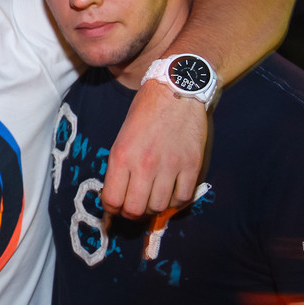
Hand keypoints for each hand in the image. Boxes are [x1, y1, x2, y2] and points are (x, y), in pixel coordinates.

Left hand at [101, 81, 208, 218]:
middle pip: (135, 210)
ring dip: (153, 208)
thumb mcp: (121, 138)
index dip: (111, 210)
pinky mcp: (191, 165)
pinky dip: (175, 202)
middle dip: (131, 213)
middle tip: (133, 207)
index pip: (112, 201)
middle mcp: (144, 164)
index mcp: (121, 156)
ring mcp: (170, 166)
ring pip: (158, 207)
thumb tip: (116, 196)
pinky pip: (182, 198)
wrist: (175, 91)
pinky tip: (171, 193)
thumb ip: (119, 167)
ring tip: (152, 198)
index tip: (115, 207)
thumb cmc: (144, 113)